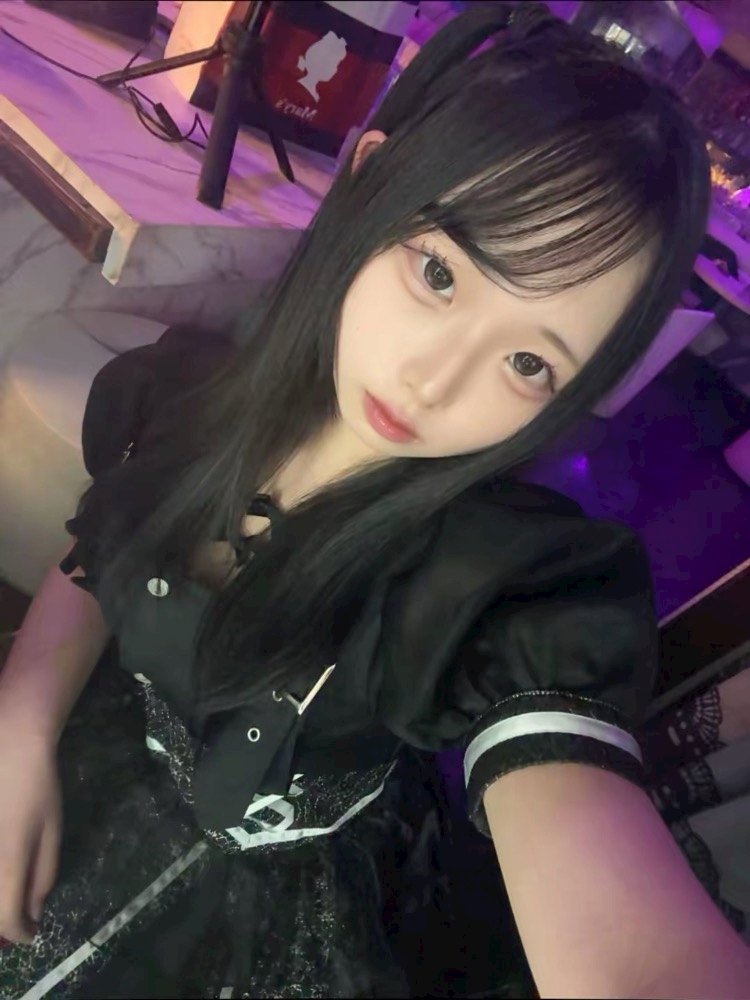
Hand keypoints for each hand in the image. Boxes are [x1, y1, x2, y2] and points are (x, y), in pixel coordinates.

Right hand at [0, 715, 60, 943]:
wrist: (10, 748)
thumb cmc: (37, 788)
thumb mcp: (52, 832)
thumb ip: (42, 876)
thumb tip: (33, 913)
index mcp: (9, 862)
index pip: (6, 918)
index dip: (17, 932)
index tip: (29, 934)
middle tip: (16, 920)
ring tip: (8, 896)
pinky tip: (1, 874)